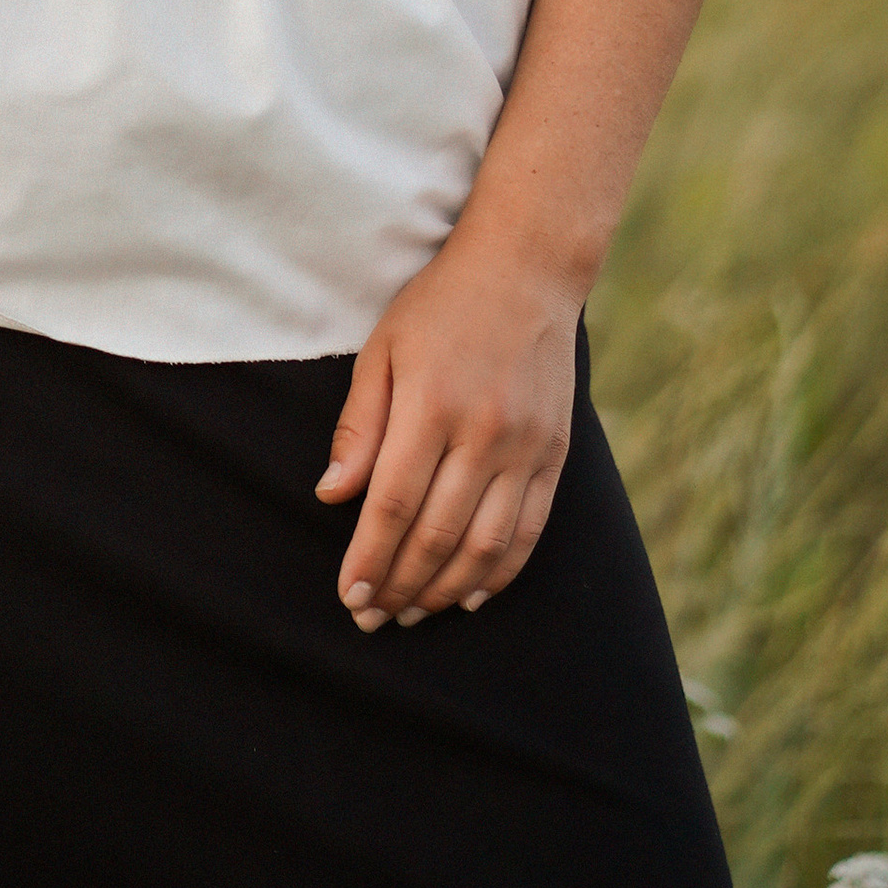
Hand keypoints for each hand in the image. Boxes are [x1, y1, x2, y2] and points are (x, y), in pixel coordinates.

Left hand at [316, 227, 580, 626]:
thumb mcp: (382, 349)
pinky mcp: (555, 454)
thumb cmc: (439, 306)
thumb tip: (331, 494)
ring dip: (446, 589)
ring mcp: (526, 447)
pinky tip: (471, 594)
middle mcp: (483, 432)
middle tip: (372, 617)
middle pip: (436, 534)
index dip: (369, 558)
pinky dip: (501, 572)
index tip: (348, 594)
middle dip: (400, 586)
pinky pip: (530, 530)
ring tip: (414, 612)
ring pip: (485, 545)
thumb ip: (358, 425)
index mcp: (430, 404)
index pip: (392, 505)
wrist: (527, 270)